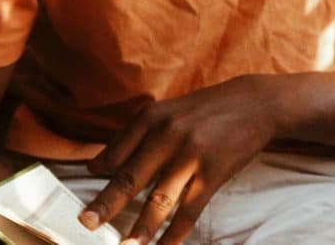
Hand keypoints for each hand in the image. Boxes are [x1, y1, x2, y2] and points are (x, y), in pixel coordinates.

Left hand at [78, 75, 279, 244]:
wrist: (254, 103)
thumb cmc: (205, 110)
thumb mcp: (167, 112)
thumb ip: (134, 135)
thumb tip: (99, 164)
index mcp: (150, 118)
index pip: (114, 153)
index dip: (96, 177)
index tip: (80, 197)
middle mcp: (166, 135)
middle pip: (129, 178)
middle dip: (105, 205)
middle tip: (85, 224)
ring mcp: (190, 156)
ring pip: (158, 200)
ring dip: (140, 229)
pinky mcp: (213, 173)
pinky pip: (189, 211)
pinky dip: (175, 233)